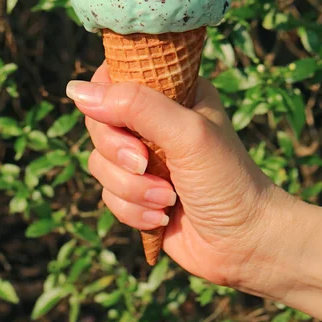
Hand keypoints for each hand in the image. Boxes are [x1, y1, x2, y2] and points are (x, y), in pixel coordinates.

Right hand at [67, 62, 295, 295]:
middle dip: (119, 152)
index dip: (106, 99)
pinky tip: (162, 217)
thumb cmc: (227, 179)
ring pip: (99, 163)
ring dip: (131, 188)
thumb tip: (75, 90)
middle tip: (146, 164)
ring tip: (168, 198)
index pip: (115, 78)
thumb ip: (134, 105)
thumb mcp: (185, 132)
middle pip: (99, 122)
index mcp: (172, 93)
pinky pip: (108, 195)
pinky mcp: (137, 192)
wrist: (247, 244)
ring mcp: (145, 158)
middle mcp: (154, 122)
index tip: (117, 121)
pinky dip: (133, 210)